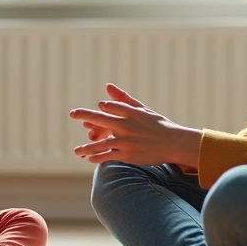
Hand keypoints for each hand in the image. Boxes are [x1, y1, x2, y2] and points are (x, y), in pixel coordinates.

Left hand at [69, 83, 201, 166]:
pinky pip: (108, 156)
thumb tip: (107, 86)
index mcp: (130, 113)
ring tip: (76, 151)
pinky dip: (97, 158)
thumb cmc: (158, 125)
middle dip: (84, 115)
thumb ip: (123, 99)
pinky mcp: (128, 155)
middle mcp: (126, 125)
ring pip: (100, 144)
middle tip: (72, 113)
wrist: (174, 143)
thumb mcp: (142, 110)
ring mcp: (126, 141)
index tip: (88, 112)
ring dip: (86, 147)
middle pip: (100, 119)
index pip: (107, 107)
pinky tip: (89, 159)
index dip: (98, 109)